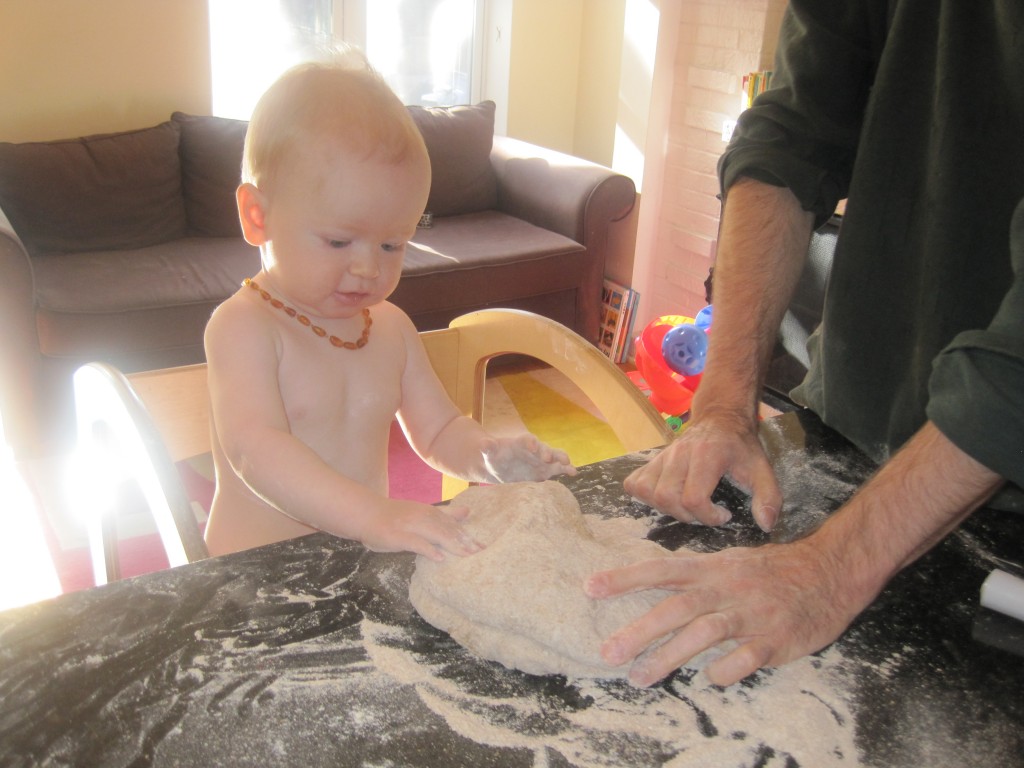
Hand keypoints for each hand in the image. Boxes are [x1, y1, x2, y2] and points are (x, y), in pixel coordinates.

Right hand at [359, 499, 482, 560]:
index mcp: (429, 512)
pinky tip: (439, 558)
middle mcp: (423, 517)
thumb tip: (468, 511)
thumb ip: (445, 513)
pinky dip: (428, 549)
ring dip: (452, 545)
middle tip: (481, 553)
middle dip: (465, 542)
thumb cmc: (395, 516)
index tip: (483, 547)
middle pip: (447, 530)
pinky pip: (416, 543)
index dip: (467, 536)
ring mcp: (410, 526)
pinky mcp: (399, 536)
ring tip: (467, 555)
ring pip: (435, 534)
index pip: (453, 525)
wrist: (366, 514)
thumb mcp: (422, 511)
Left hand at [482, 434, 576, 482]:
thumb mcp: (488, 452)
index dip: (530, 442)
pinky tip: (574, 473)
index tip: (532, 446)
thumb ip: (488, 447)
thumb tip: (484, 444)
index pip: (527, 440)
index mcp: (521, 443)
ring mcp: (541, 460)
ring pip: (554, 458)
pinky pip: (558, 469)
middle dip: (548, 452)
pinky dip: (566, 469)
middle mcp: (534, 450)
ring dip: (561, 459)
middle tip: (550, 457)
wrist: (499, 467)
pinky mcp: (545, 471)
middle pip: (544, 448)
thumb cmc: (493, 457)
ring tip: (568, 464)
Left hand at [585, 538, 858, 686]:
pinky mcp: (775, 640)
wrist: (829, 573)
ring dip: (669, 656)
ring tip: (640, 677)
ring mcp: (751, 614)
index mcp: (713, 568)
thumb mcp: (730, 563)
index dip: (625, 578)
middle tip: (607, 652)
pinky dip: (724, 670)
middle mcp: (727, 588)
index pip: (662, 570)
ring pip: (704, 633)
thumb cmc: (772, 571)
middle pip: (677, 608)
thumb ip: (694, 577)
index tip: (590, 588)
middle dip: (639, 630)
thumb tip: (653, 585)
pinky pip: (745, 659)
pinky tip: (709, 679)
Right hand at [624, 409, 780, 529]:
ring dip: (667, 509)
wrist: (720, 418)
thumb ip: (768, 496)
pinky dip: (645, 497)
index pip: (693, 498)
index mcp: (707, 455)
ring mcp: (662, 456)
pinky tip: (667, 498)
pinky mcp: (652, 460)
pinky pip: (634, 483)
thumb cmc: (740, 447)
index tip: (724, 514)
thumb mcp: (762, 469)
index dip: (708, 516)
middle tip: (705, 512)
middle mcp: (680, 454)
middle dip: (688, 516)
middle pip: (667, 497)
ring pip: (648, 492)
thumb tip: (765, 524)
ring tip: (687, 506)